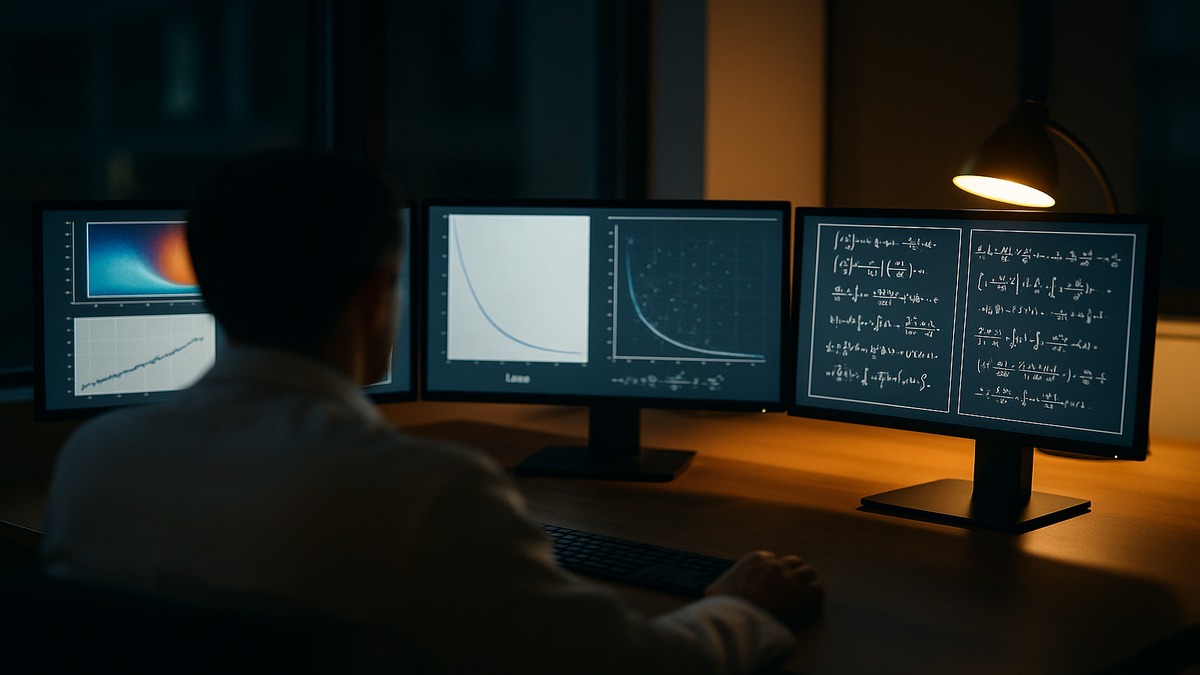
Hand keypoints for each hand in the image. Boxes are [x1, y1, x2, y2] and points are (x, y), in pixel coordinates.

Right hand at [705, 550, 823, 626]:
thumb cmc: (724, 607)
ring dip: (807, 583)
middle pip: (794, 562)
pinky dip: (816, 597)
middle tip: (792, 588)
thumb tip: (711, 590)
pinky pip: (818, 590)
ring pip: (809, 572)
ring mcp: (791, 578)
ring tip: (804, 596)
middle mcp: (775, 565)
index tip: (773, 584)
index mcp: (755, 560)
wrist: (737, 620)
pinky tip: (810, 606)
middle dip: (794, 574)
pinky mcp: (804, 594)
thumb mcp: (714, 589)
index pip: (773, 559)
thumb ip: (719, 584)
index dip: (774, 572)